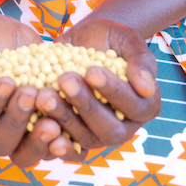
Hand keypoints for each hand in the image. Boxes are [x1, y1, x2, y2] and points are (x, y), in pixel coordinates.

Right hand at [0, 14, 64, 166]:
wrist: (12, 38)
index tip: (6, 81)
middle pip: (1, 143)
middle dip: (16, 121)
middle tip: (30, 94)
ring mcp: (20, 136)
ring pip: (26, 154)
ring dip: (39, 141)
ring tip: (53, 122)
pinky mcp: (43, 131)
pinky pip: (52, 148)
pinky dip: (63, 145)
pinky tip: (72, 130)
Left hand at [30, 17, 159, 154]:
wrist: (81, 42)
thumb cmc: (108, 38)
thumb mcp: (125, 39)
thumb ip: (140, 59)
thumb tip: (147, 88)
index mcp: (145, 105)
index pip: (133, 105)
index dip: (113, 90)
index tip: (92, 71)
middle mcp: (124, 126)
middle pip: (109, 129)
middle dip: (86, 105)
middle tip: (65, 81)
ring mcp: (98, 135)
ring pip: (85, 139)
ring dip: (64, 118)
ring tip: (44, 95)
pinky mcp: (75, 137)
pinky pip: (66, 147)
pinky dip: (53, 141)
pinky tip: (39, 126)